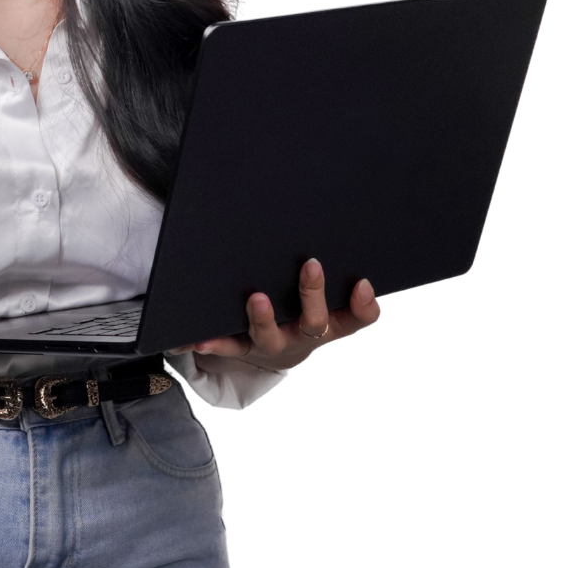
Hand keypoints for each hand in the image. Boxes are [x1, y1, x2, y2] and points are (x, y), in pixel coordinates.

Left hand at [170, 259, 380, 371]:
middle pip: (314, 322)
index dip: (364, 305)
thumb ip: (332, 269)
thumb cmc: (302, 309)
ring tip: (257, 299)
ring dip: (263, 318)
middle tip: (311, 264)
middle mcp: (304, 335)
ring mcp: (274, 343)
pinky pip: (229, 346)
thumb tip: (329, 213)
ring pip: (270, 337)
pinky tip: (202, 336)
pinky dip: (216, 342)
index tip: (363, 283)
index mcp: (331, 323)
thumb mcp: (324, 297)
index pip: (358, 318)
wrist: (276, 354)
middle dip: (312, 293)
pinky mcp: (244, 348)